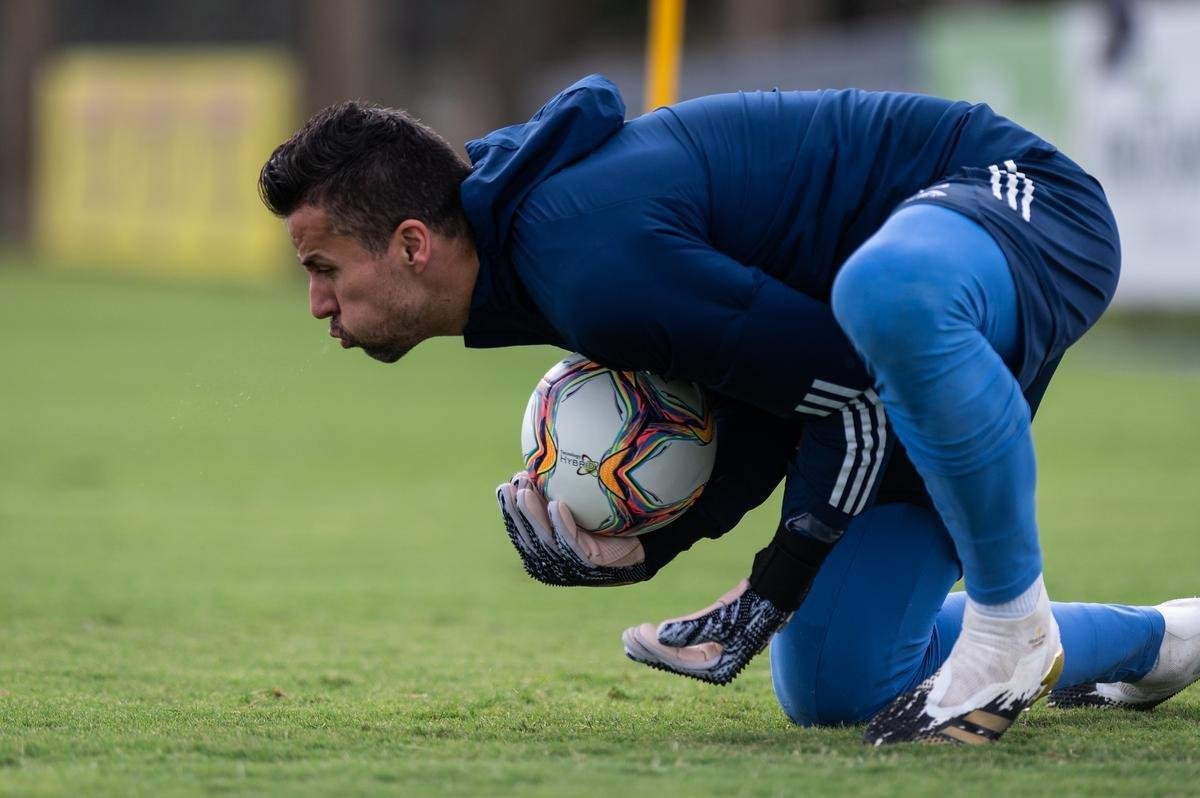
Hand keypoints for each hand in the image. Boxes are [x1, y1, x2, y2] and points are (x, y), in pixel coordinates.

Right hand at [496, 472, 648, 585]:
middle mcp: (556, 560)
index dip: (510, 510)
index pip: (522, 531)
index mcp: (548, 547)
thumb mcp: (578, 501)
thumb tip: (538, 454)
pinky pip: (573, 543)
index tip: (505, 485)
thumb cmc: (609, 517)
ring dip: (534, 514)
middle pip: (529, 537)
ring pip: (546, 540)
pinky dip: (562, 524)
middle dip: (516, 511)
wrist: (645, 535)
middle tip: (510, 485)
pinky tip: (556, 504)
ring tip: (526, 491)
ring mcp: (573, 564)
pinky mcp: (592, 562)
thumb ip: (556, 488)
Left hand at [621, 579, 791, 684]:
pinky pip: (683, 643)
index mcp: (719, 668)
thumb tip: (660, 635)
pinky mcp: (711, 637)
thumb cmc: (751, 607)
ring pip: (675, 653)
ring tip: (630, 636)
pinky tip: (650, 634)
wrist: (774, 592)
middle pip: (674, 660)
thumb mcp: (720, 619)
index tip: (638, 631)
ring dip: (653, 645)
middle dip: (649, 649)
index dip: (656, 648)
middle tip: (626, 636)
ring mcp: (712, 651)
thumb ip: (690, 630)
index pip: (679, 660)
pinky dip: (666, 639)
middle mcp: (714, 664)